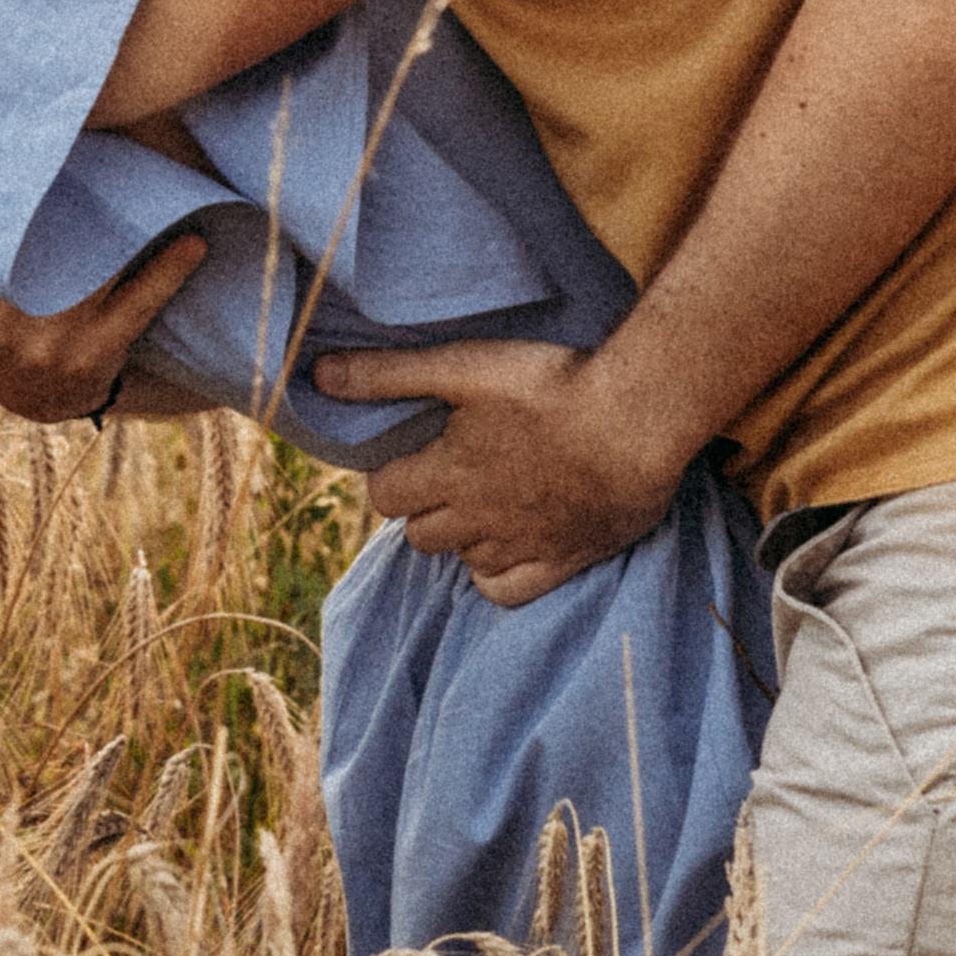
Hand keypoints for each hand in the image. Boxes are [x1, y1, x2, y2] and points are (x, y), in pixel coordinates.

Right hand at [0, 180, 207, 424]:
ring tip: (156, 165)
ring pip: (86, 263)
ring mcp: (42, 338)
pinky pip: (136, 303)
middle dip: (15, 190)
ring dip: (124, 221)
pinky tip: (194, 239)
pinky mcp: (93, 355)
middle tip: (40, 120)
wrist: (45, 400)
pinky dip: (166, 269)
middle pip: (6, 240)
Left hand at [310, 338, 682, 603]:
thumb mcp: (463, 365)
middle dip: (425, 505)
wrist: (637, 418)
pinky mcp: (562, 561)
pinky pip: (507, 590)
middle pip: (420, 533)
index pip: (384, 496)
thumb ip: (389, 374)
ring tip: (486, 498)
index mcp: (447, 473)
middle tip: (452, 472)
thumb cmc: (551, 384)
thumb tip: (318, 374)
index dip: (393, 475)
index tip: (416, 453)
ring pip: (462, 559)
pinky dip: (497, 572)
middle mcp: (476, 519)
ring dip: (463, 534)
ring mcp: (519, 545)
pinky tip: (508, 543)